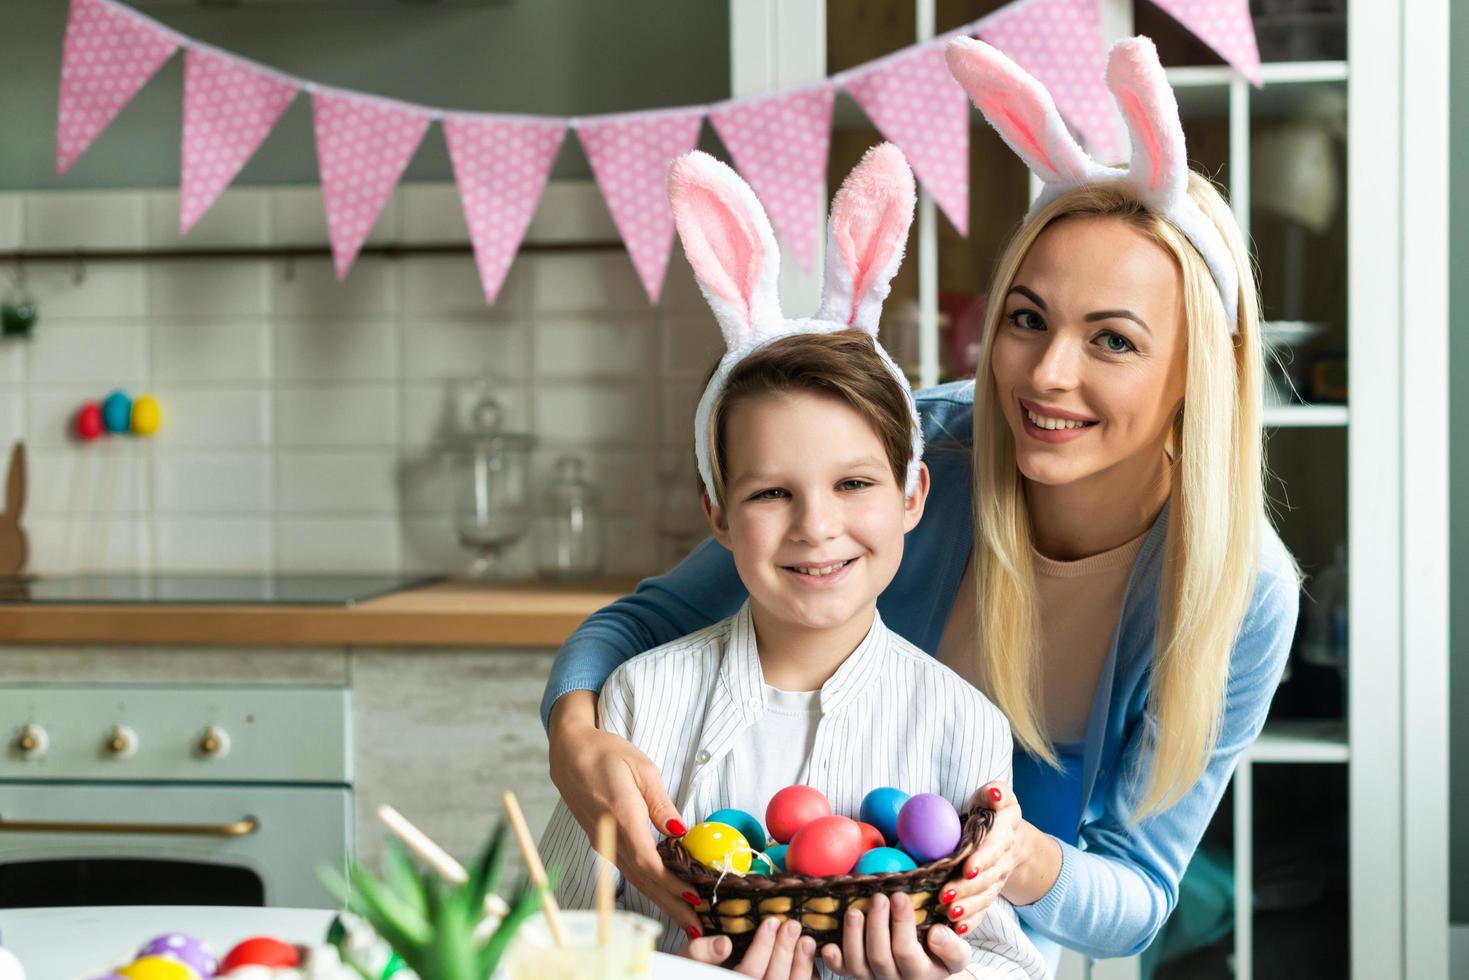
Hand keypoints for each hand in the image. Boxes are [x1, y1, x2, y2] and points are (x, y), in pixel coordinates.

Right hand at [547, 691, 698, 931]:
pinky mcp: (603, 842)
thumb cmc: (606, 753)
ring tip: (685, 917)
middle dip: (671, 903)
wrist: (569, 753)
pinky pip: (629, 868)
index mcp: (621, 815)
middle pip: (643, 878)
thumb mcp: (642, 768)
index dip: (671, 883)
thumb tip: (681, 833)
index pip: (648, 861)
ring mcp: (604, 842)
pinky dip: (649, 884)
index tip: (694, 897)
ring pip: (635, 878)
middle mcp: (609, 836)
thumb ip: (661, 803)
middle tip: (697, 925)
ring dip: (660, 899)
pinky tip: (664, 893)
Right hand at [684, 918, 817, 978]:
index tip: (771, 921)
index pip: (749, 973)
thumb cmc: (690, 970)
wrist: (699, 975)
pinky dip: (808, 978)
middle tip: (792, 925)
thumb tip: (723, 944)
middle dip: (785, 952)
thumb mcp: (686, 959)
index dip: (763, 948)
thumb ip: (700, 952)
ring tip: (806, 940)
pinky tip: (810, 961)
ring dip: (802, 966)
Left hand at [819, 893, 971, 978]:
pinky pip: (842, 970)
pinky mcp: (856, 972)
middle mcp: (895, 979)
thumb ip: (952, 946)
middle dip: (877, 925)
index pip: (907, 953)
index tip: (899, 896)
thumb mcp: (958, 952)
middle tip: (878, 898)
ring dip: (852, 937)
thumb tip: (936, 934)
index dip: (901, 924)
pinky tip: (828, 944)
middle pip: (880, 958)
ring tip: (854, 911)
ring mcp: (873, 977)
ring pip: (858, 965)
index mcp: (921, 972)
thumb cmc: (941, 954)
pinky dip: (833, 959)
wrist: (927, 968)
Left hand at [937, 782, 1021, 933]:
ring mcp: (996, 880)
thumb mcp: (997, 795)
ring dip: (967, 908)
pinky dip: (971, 922)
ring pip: (984, 897)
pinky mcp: (988, 894)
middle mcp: (1002, 860)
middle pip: (987, 878)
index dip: (982, 859)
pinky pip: (982, 910)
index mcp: (1004, 834)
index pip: (993, 848)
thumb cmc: (992, 811)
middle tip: (946, 896)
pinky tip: (957, 929)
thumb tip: (991, 794)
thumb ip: (996, 792)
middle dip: (968, 889)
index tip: (967, 869)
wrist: (1008, 836)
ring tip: (948, 914)